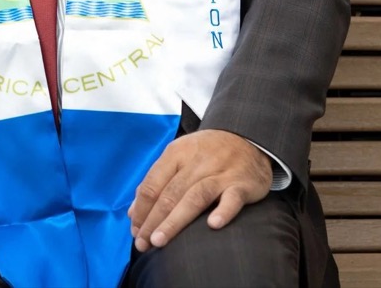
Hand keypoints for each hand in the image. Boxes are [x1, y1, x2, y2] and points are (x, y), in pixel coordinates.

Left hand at [128, 129, 272, 252]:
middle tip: (143, 243)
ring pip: (195, 197)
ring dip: (175, 220)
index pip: (153, 184)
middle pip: (170, 193)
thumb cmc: (207, 153)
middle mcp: (196, 162)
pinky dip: (223, 211)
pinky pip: (232, 198)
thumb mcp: (179, 157)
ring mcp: (220, 172)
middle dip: (153, 220)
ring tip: (160, 240)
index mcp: (176, 153)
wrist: (247, 137)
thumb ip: (156, 182)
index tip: (135, 231)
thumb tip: (133, 213)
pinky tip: (213, 225)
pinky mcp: (242, 184)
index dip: (141, 209)